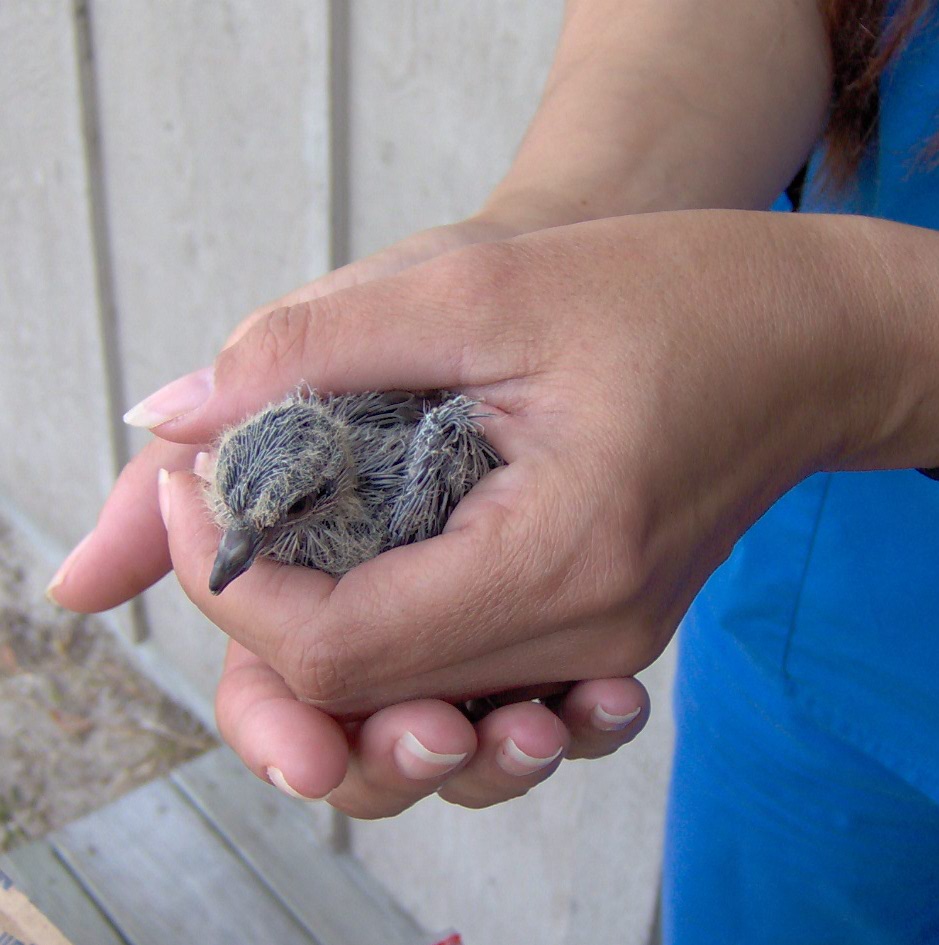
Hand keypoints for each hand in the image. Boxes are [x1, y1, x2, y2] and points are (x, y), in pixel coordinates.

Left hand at [49, 212, 649, 813]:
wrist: (803, 341)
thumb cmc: (667, 296)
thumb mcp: (480, 288)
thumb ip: (313, 348)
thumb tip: (172, 415)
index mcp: (557, 562)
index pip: (335, 651)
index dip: (226, 580)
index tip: (193, 483)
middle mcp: (583, 639)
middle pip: (362, 702)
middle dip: (257, 625)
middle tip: (221, 522)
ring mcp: (597, 651)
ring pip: (409, 711)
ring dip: (319, 654)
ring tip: (280, 558)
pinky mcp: (598, 637)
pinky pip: (468, 685)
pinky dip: (393, 655)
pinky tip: (371, 584)